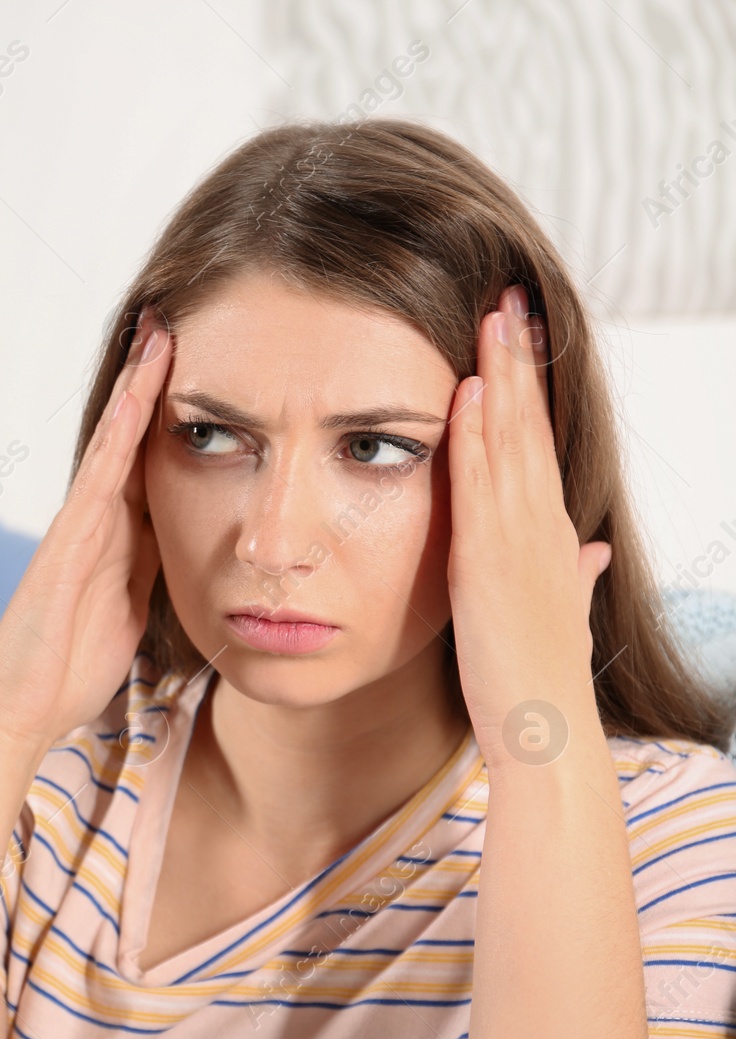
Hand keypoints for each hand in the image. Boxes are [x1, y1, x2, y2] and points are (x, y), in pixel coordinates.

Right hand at [0, 308, 172, 747]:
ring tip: (160, 332)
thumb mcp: (131, 611)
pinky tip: (136, 395)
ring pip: (114, 442)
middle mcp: (96, 521)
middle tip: (173, 319)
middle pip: (130, 435)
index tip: (199, 366)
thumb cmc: (68, 668)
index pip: (149, 461)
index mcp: (116, 539)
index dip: (170, 414)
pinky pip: (100, 477)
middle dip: (151, 380)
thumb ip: (149, 570)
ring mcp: (79, 527)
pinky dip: (118, 433)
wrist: (21, 709)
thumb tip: (188, 539)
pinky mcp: (67, 542)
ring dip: (137, 387)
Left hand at [445, 284, 610, 770]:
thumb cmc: (537, 675)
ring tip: (492, 317)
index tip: (517, 336)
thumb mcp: (557, 611)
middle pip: (528, 425)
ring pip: (509, 440)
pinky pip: (481, 483)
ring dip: (499, 377)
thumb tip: (588, 551)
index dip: (527, 388)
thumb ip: (572, 573)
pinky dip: (473, 436)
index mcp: (548, 532)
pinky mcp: (489, 559)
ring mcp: (518, 538)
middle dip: (518, 361)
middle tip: (509, 297)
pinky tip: (461, 394)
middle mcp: (540, 525)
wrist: (544, 728)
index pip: (537, 443)